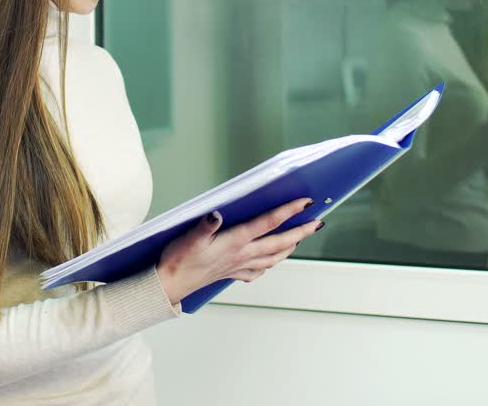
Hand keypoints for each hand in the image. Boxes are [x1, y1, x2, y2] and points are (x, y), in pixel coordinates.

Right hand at [155, 198, 321, 305]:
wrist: (169, 285)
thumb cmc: (178, 261)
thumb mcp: (189, 238)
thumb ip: (204, 226)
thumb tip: (216, 215)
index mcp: (235, 242)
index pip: (267, 224)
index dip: (288, 212)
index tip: (305, 203)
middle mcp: (242, 255)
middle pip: (278, 243)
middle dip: (300, 232)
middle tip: (317, 224)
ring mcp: (238, 266)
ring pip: (272, 258)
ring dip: (289, 248)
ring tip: (300, 240)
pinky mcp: (231, 274)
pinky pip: (257, 271)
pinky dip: (268, 265)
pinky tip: (269, 263)